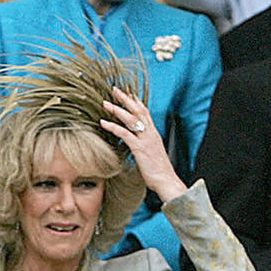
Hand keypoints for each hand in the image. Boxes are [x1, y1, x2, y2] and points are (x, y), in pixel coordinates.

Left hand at [99, 88, 187, 204]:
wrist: (166, 181)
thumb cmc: (159, 171)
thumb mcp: (152, 154)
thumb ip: (144, 146)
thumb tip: (136, 144)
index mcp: (153, 134)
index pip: (145, 112)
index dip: (136, 101)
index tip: (127, 93)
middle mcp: (151, 133)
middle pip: (138, 110)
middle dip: (126, 99)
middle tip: (114, 89)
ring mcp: (146, 140)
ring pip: (131, 119)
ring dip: (117, 109)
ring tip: (105, 103)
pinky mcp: (140, 148)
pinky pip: (125, 134)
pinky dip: (113, 127)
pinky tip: (103, 123)